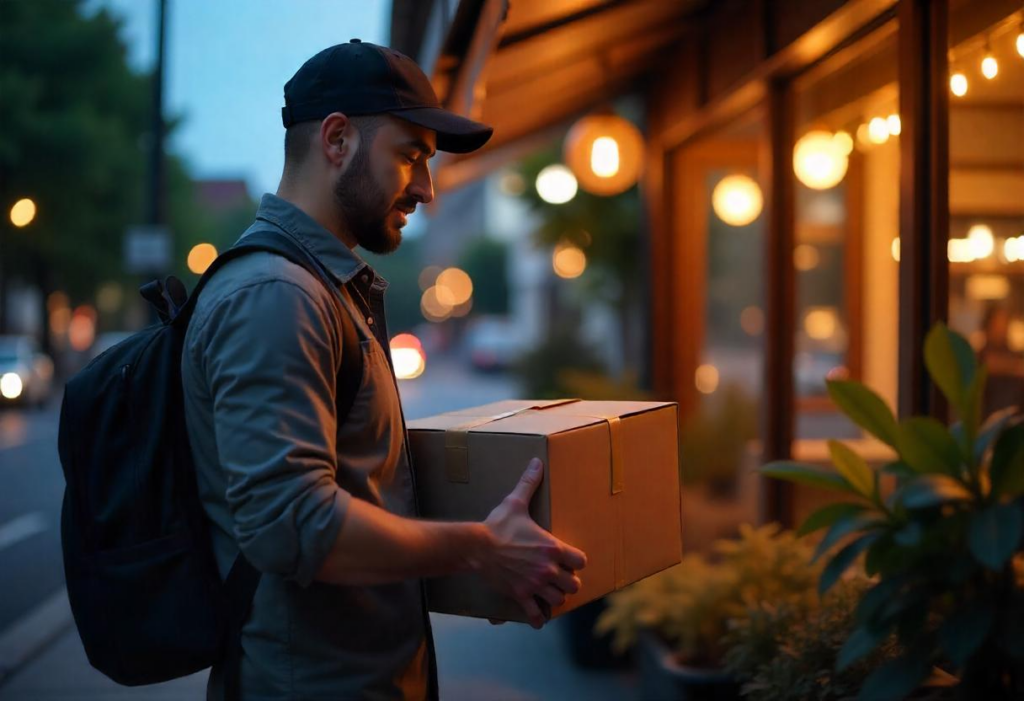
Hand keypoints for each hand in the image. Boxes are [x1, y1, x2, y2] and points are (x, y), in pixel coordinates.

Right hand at [476, 458, 587, 628]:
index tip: (569, 558)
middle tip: (560, 576)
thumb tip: (536, 462)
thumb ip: (529, 483)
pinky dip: (538, 617)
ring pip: (558, 600)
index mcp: (551, 547)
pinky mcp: (520, 595)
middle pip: (573, 585)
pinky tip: (538, 615)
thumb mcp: (515, 502)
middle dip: (568, 581)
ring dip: (556, 597)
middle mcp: (547, 568)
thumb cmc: (498, 525)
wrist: (475, 546)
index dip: (577, 561)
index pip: (581, 561)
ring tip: (549, 592)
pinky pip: (535, 615)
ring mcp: (534, 584)